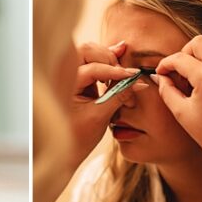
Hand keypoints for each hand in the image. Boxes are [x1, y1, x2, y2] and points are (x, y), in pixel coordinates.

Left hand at [68, 40, 145, 168]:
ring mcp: (68, 72)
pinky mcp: (77, 76)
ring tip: (124, 71)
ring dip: (108, 58)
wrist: (64, 150)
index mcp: (62, 83)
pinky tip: (120, 52)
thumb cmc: (78, 136)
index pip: (92, 69)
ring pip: (89, 52)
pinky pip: (91, 60)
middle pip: (87, 51)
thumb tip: (139, 82)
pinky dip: (105, 59)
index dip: (115, 72)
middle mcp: (62, 73)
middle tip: (125, 74)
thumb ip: (118, 96)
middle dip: (108, 59)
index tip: (134, 76)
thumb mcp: (100, 116)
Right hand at [153, 35, 201, 172]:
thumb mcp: (182, 113)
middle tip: (179, 72)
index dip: (166, 64)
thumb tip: (159, 76)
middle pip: (199, 43)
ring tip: (194, 77)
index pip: (180, 58)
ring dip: (201, 55)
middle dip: (185, 53)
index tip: (160, 73)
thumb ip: (167, 90)